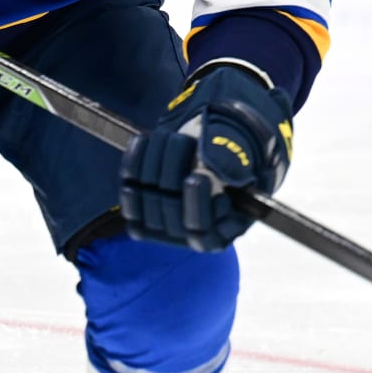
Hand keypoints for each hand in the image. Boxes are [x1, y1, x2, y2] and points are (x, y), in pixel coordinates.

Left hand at [119, 64, 293, 251]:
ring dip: (155, 160)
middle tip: (184, 140)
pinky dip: (134, 162)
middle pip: (171, 210)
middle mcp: (187, 237)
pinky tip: (143, 140)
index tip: (195, 177)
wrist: (210, 157)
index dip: (196, 205)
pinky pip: (129, 193)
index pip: (202, 233)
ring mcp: (161, 228)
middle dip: (174, 170)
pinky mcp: (139, 212)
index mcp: (220, 234)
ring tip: (170, 135)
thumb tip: (212, 165)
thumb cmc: (233, 162)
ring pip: (147, 199)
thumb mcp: (242, 163)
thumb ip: (231, 164)